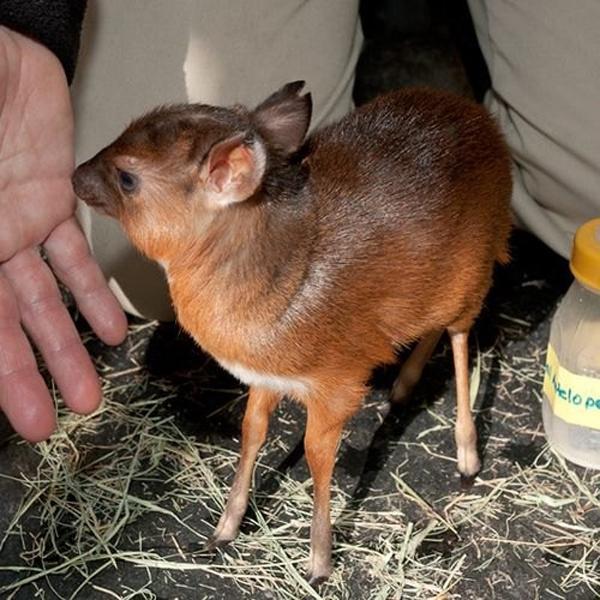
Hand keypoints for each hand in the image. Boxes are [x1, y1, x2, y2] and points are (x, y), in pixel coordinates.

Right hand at [0, 27, 127, 441]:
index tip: (20, 420)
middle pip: (7, 326)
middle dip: (33, 375)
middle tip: (60, 421)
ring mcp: (13, 227)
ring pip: (44, 300)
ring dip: (68, 346)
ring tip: (92, 390)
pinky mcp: (50, 201)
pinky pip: (75, 256)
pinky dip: (92, 294)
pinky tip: (113, 331)